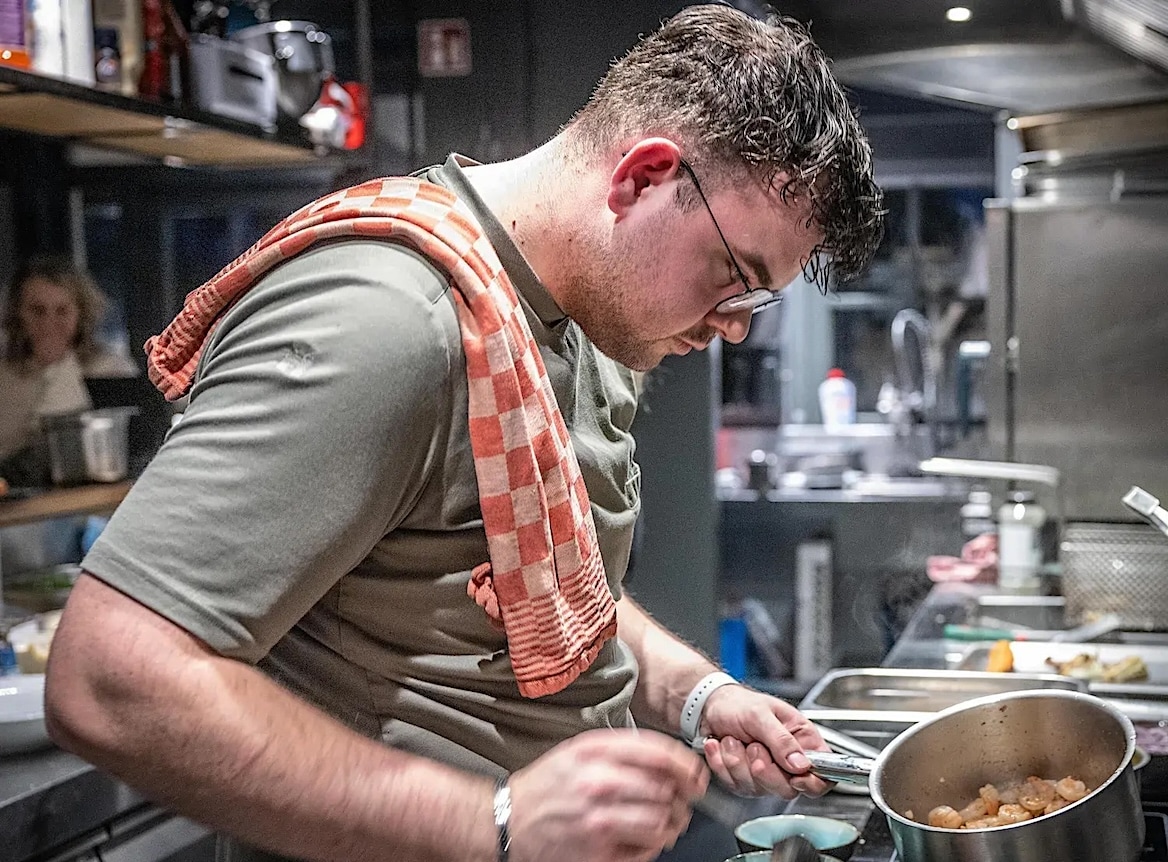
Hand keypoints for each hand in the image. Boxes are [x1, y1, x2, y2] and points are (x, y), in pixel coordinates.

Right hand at [507, 728, 708, 861]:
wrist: (510, 821)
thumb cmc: (548, 785)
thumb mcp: (580, 751)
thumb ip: (623, 750)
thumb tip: (670, 762)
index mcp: (596, 752)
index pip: (659, 754)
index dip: (686, 766)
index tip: (695, 775)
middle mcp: (599, 783)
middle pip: (665, 789)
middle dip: (680, 798)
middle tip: (679, 802)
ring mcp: (599, 820)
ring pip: (661, 821)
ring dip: (670, 824)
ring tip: (664, 822)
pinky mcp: (599, 852)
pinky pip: (646, 849)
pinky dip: (652, 845)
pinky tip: (640, 838)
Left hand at [698, 686, 831, 798]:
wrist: (711, 706)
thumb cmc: (739, 704)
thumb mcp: (761, 715)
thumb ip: (781, 740)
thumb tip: (802, 764)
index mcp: (803, 741)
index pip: (823, 775)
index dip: (812, 782)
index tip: (794, 776)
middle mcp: (787, 761)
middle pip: (788, 789)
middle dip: (764, 770)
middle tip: (753, 746)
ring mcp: (766, 773)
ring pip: (758, 788)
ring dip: (738, 761)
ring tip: (733, 739)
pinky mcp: (745, 779)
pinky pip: (735, 784)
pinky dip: (723, 764)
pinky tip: (721, 746)